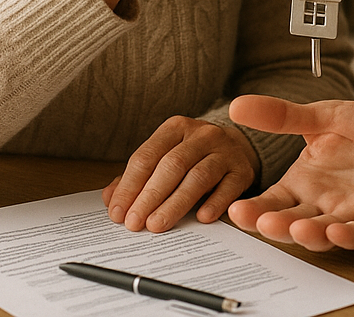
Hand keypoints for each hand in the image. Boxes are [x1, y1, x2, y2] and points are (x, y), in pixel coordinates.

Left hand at [102, 115, 259, 231]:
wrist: (238, 146)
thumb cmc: (193, 156)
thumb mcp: (164, 156)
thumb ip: (137, 176)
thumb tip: (110, 199)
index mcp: (176, 128)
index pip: (147, 155)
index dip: (130, 186)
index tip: (117, 212)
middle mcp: (202, 135)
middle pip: (172, 165)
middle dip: (150, 196)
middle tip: (134, 223)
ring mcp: (225, 151)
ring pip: (198, 177)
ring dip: (175, 203)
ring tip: (157, 225)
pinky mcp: (242, 169)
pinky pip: (228, 187)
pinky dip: (214, 203)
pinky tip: (201, 218)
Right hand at [226, 96, 353, 250]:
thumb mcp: (325, 116)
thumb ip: (284, 116)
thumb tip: (238, 104)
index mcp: (306, 181)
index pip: (273, 200)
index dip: (254, 209)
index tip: (235, 211)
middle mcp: (325, 203)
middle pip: (293, 221)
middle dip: (276, 226)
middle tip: (261, 222)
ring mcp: (352, 214)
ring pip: (325, 233)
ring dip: (310, 235)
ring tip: (297, 228)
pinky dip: (350, 236)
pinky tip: (337, 231)